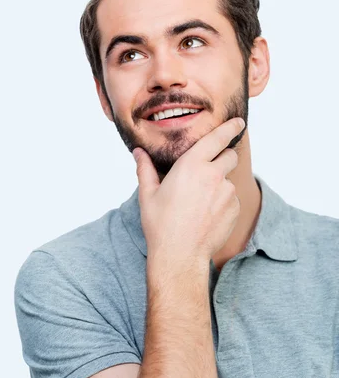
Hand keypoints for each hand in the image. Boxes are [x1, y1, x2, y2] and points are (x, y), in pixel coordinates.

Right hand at [133, 117, 245, 272]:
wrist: (180, 255)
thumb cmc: (161, 224)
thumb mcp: (148, 194)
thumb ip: (145, 169)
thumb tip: (138, 152)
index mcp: (192, 165)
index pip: (217, 138)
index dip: (230, 127)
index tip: (238, 122)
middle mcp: (213, 175)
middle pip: (229, 155)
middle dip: (223, 157)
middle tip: (208, 171)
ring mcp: (227, 193)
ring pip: (229, 179)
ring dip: (220, 183)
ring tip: (200, 202)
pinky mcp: (234, 209)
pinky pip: (232, 198)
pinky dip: (223, 201)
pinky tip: (207, 215)